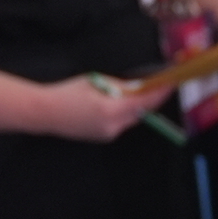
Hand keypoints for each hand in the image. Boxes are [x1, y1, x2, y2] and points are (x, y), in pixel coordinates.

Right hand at [39, 71, 173, 141]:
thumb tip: (139, 85)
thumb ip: (120, 85)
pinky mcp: (104, 137)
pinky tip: (121, 103)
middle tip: (159, 85)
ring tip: (140, 92)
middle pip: (141, 112)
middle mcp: (113, 125)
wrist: (46, 113)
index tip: (171, 83)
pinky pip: (122, 123)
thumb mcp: (96, 81)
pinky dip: (126, 113)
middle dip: (151, 99)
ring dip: (138, 106)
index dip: (160, 93)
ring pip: (132, 118)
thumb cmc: (68, 92)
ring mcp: (108, 134)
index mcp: (110, 109)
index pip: (144, 102)